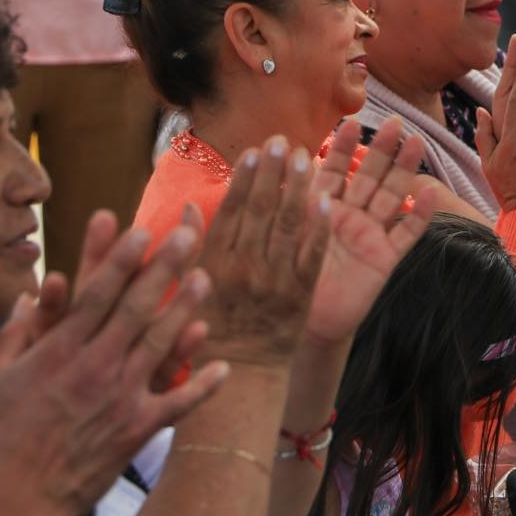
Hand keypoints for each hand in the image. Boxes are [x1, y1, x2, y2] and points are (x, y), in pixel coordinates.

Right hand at [0, 212, 227, 515]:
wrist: (18, 500)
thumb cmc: (0, 440)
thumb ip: (9, 338)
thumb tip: (23, 300)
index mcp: (58, 353)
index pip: (95, 296)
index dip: (120, 260)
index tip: (140, 230)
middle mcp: (93, 368)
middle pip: (134, 309)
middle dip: (161, 269)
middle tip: (186, 236)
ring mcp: (119, 398)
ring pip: (159, 345)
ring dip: (185, 310)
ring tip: (206, 278)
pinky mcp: (137, 429)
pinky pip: (177, 403)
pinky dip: (202, 386)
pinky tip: (224, 367)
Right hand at [194, 135, 330, 365]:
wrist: (242, 376)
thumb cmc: (209, 330)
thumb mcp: (187, 289)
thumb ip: (188, 248)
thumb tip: (187, 207)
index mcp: (214, 264)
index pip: (230, 211)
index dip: (244, 178)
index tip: (254, 150)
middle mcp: (244, 269)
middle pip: (261, 211)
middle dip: (273, 172)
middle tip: (282, 140)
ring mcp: (275, 282)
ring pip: (289, 226)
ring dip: (299, 188)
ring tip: (305, 157)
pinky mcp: (301, 295)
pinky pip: (313, 255)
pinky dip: (320, 227)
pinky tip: (327, 199)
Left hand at [299, 118, 436, 345]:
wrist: (301, 323)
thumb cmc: (286, 278)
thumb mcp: (284, 233)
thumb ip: (288, 197)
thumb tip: (283, 156)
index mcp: (322, 207)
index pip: (336, 169)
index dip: (345, 147)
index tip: (352, 122)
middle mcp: (349, 216)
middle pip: (370, 176)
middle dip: (382, 150)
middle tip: (396, 122)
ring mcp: (369, 235)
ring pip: (390, 196)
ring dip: (405, 170)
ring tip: (417, 142)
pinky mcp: (384, 258)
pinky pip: (405, 234)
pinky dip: (418, 215)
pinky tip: (430, 194)